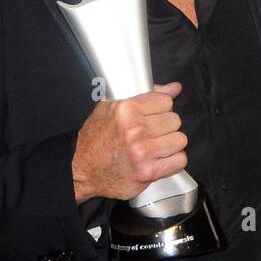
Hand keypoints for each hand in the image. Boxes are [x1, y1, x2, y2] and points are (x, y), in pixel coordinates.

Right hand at [71, 81, 186, 202]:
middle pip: (174, 120)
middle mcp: (134, 130)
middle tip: (151, 133)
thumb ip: (146, 95)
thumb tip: (173, 88)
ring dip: (170, 144)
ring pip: (180, 140)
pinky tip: (159, 159)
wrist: (81, 169)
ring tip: (155, 146)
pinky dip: (172, 161)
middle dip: (165, 127)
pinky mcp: (148, 172)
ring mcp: (142, 152)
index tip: (153, 116)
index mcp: (125, 110)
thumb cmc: (95, 140)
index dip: (161, 109)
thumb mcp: (111, 108)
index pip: (166, 101)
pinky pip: (179, 160)